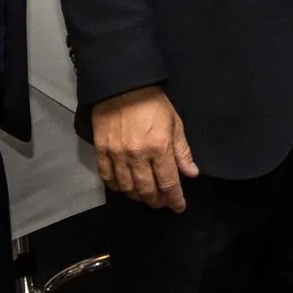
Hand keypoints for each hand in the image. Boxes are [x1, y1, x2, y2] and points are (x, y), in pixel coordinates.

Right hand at [92, 86, 198, 211]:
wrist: (122, 86)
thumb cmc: (153, 103)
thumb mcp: (175, 123)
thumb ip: (182, 151)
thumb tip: (191, 173)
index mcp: (159, 148)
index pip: (168, 183)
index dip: (175, 199)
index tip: (178, 207)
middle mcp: (138, 156)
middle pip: (147, 190)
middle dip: (156, 201)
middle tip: (162, 203)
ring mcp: (117, 155)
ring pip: (127, 188)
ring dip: (137, 196)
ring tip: (145, 196)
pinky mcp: (101, 151)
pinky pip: (107, 177)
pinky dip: (116, 187)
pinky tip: (123, 187)